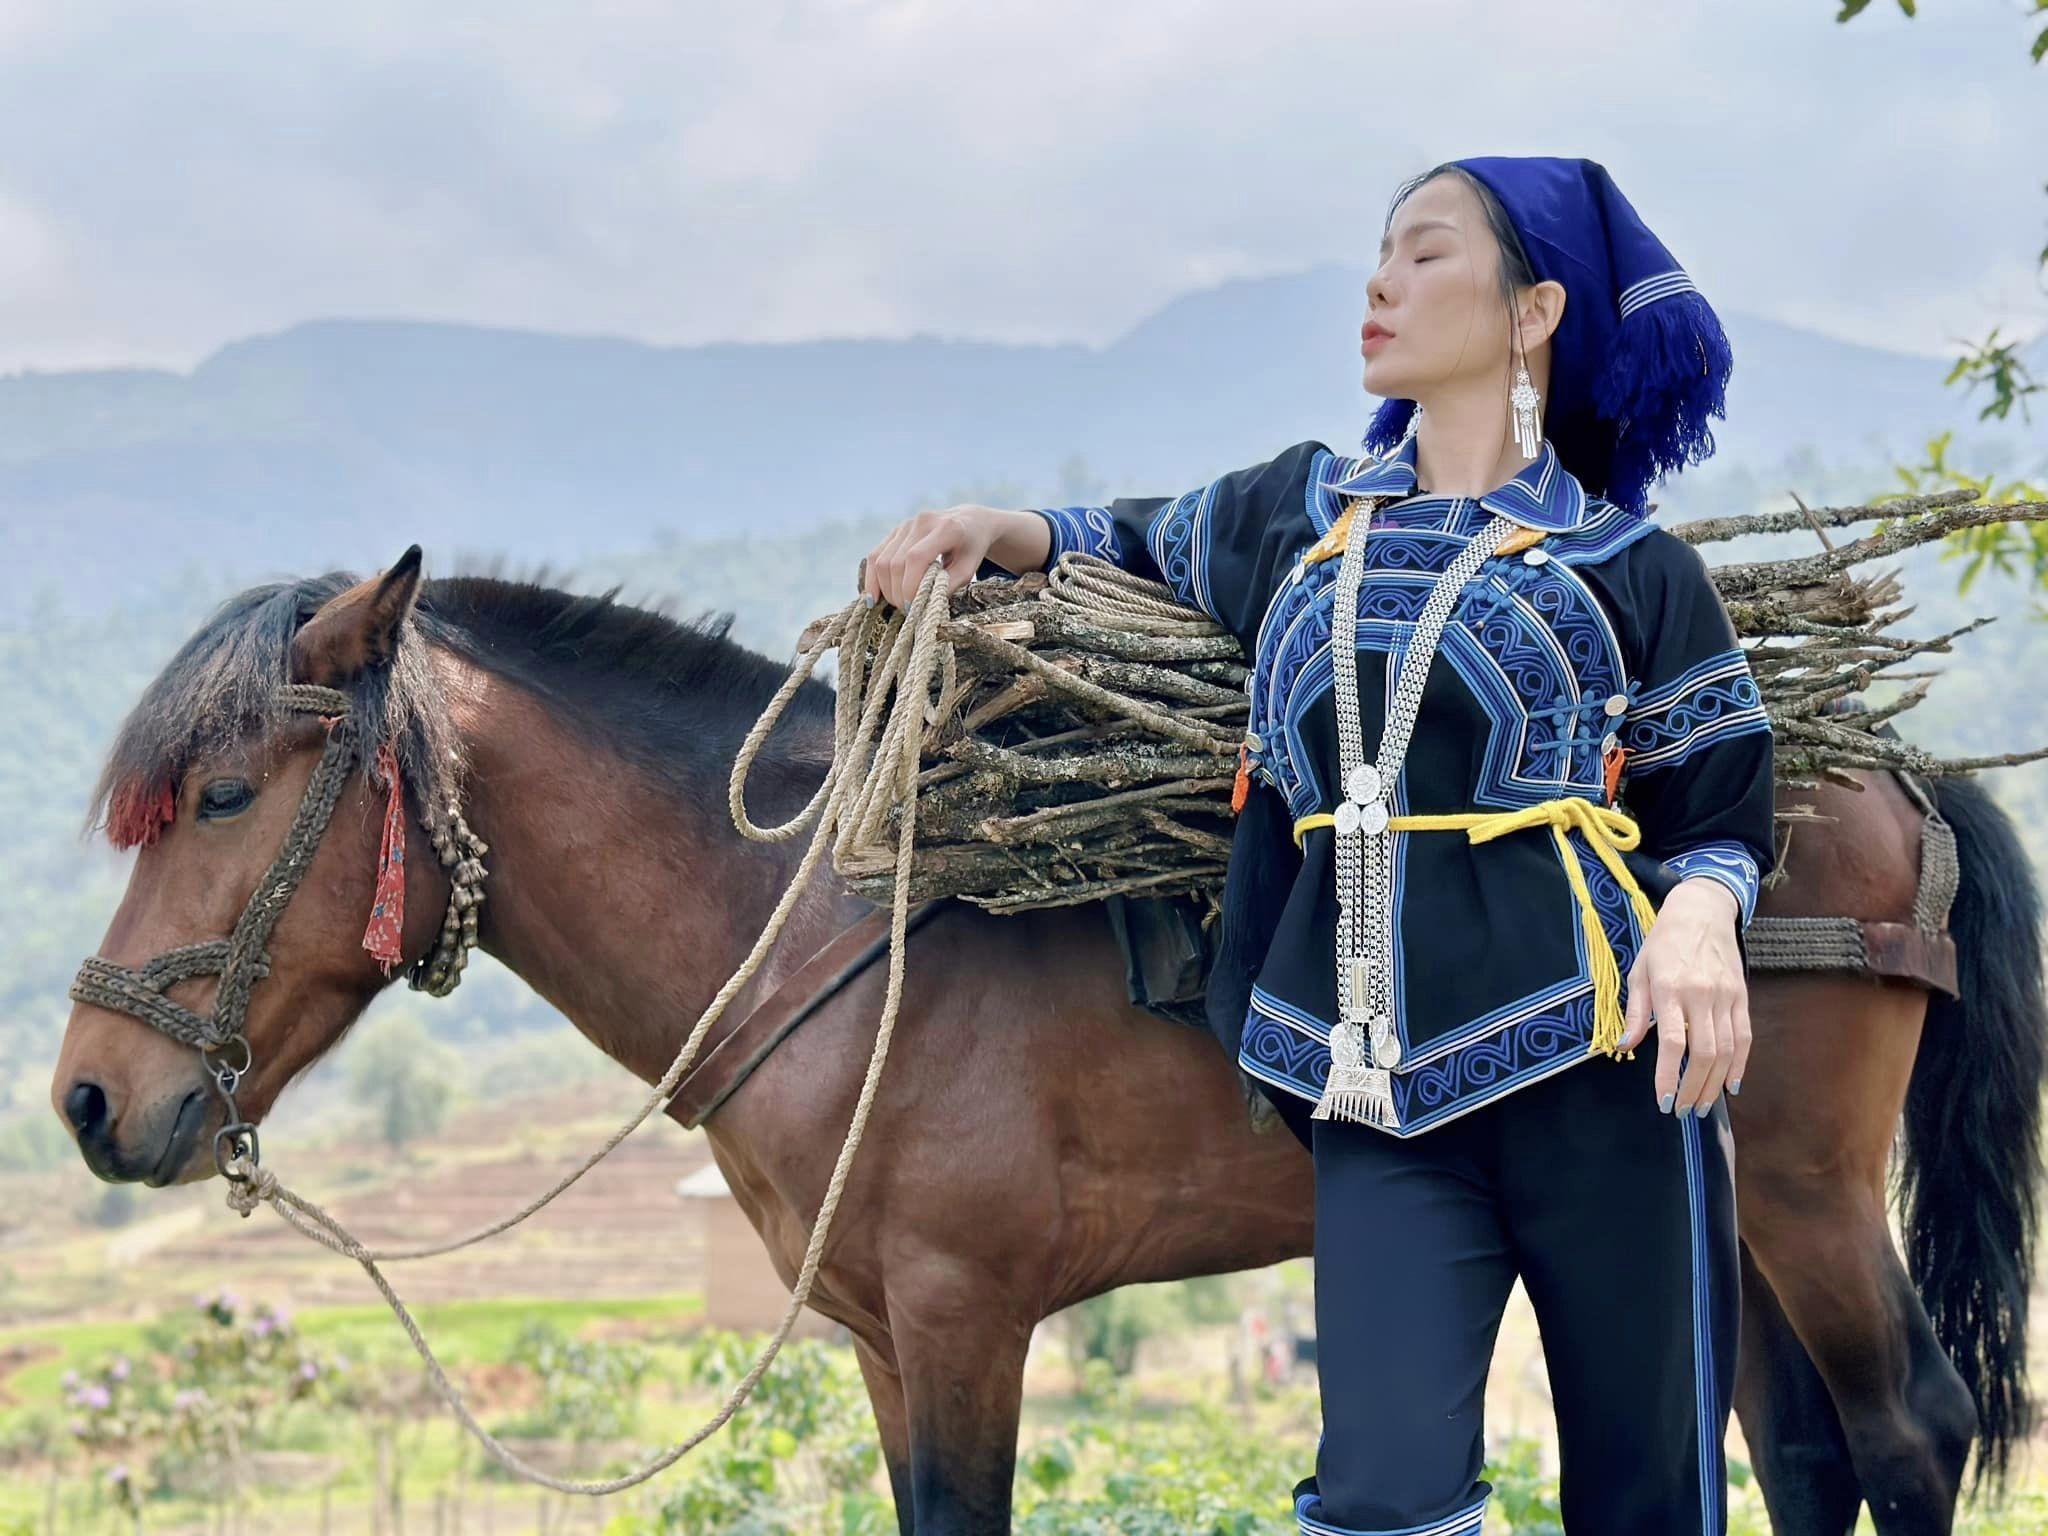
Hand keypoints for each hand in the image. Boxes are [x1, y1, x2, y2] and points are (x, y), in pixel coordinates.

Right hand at [860, 505, 1006, 609]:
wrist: (969, 522)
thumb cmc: (971, 549)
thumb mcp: (968, 569)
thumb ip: (948, 585)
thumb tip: (923, 604)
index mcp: (945, 528)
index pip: (916, 558)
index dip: (909, 585)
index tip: (912, 608)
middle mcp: (922, 521)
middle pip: (895, 562)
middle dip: (897, 592)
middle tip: (907, 611)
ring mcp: (905, 524)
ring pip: (881, 560)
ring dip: (885, 588)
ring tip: (897, 604)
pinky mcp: (895, 531)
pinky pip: (875, 555)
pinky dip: (872, 578)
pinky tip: (873, 597)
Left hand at [1619, 877, 1748, 1116]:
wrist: (1701, 912)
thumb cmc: (1663, 943)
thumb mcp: (1639, 972)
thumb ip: (1635, 1013)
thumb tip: (1623, 1047)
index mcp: (1670, 989)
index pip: (1673, 1042)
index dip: (1669, 1076)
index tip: (1664, 1101)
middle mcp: (1700, 994)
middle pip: (1703, 1053)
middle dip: (1694, 1088)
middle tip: (1683, 1111)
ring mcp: (1725, 996)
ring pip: (1726, 1050)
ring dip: (1715, 1083)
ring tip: (1703, 1106)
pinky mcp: (1742, 996)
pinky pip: (1744, 1037)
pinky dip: (1739, 1065)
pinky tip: (1730, 1085)